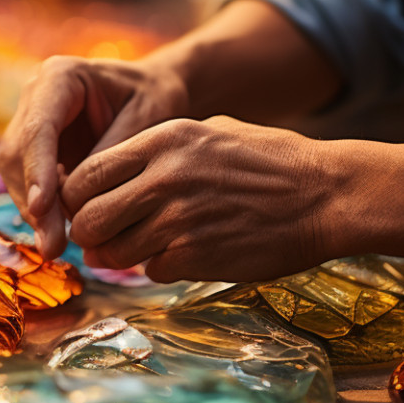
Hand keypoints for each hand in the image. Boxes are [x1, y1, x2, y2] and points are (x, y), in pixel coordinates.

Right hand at [0, 55, 189, 258]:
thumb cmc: (155, 98)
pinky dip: (41, 211)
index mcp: (60, 76)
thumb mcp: (146, 118)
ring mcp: (31, 123)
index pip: (38, 127)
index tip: (42, 207)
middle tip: (53, 244)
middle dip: (32, 200)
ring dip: (33, 212)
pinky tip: (56, 238)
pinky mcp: (35, 150)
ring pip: (15, 173)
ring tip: (55, 247)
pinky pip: (28, 183)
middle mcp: (36, 97)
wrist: (154, 93)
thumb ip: (112, 152)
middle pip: (18, 152)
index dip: (37, 169)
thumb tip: (79, 197)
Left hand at [59, 115, 332, 282]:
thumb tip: (115, 178)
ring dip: (118, 257)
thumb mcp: (211, 131)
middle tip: (101, 238)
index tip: (87, 206)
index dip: (77, 197)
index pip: (86, 174)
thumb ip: (158, 152)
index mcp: (163, 141)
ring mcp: (179, 220)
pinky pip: (152, 271)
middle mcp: (163, 179)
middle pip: (88, 218)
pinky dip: (158, 268)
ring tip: (137, 249)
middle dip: (88, 233)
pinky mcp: (197, 256)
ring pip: (114, 252)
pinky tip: (180, 255)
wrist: (326, 195)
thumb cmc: (270, 161)